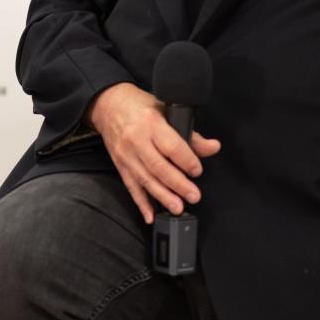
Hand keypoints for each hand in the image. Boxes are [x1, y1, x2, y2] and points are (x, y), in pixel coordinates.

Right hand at [87, 82, 220, 223]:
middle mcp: (137, 140)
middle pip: (159, 167)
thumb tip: (212, 147)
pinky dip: (141, 203)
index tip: (197, 170)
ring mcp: (126, 155)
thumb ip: (189, 133)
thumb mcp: (165, 110)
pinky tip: (150, 215)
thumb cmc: (138, 105)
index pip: (172, 147)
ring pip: (146, 180)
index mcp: (151, 124)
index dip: (187, 161)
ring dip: (163, 196)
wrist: (107, 104)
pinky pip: (131, 187)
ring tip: (177, 208)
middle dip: (178, 185)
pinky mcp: (120, 165)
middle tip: (193, 196)